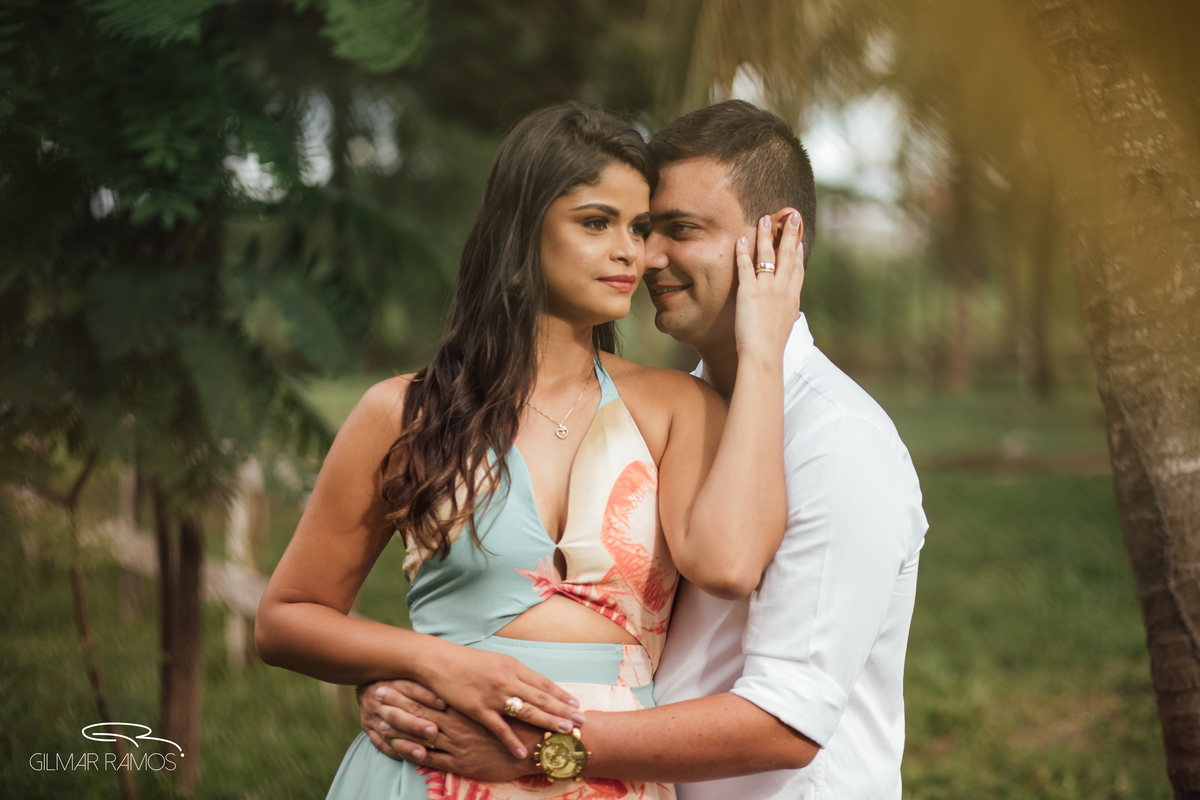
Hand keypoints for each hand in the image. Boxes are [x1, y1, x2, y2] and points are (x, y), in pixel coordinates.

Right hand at [359, 679, 443, 761]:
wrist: (368, 682)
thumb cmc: (398, 675)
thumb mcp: (407, 671)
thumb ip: (425, 675)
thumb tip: (449, 678)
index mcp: (387, 682)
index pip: (408, 688)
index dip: (426, 696)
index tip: (444, 704)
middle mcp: (377, 701)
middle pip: (397, 714)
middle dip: (415, 725)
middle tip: (434, 732)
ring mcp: (371, 717)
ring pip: (389, 733)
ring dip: (406, 744)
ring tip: (422, 753)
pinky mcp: (369, 731)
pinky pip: (382, 745)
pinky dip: (397, 751)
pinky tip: (413, 757)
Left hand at [362, 680, 538, 781]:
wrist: (537, 751)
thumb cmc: (524, 726)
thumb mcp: (505, 702)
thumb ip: (490, 690)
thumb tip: (475, 678)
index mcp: (470, 700)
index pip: (433, 690)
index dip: (409, 684)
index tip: (387, 676)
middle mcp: (460, 718)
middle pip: (421, 707)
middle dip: (396, 699)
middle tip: (372, 691)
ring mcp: (458, 739)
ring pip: (420, 731)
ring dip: (397, 724)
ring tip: (374, 716)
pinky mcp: (459, 760)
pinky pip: (428, 756)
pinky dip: (409, 752)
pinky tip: (392, 748)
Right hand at [418, 642, 585, 758]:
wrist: (439, 661)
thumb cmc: (468, 661)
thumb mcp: (496, 661)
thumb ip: (515, 674)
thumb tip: (533, 686)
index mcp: (513, 667)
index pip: (543, 683)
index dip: (561, 695)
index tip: (576, 705)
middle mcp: (507, 680)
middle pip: (541, 698)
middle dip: (563, 711)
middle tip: (581, 722)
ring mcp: (494, 696)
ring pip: (527, 711)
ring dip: (548, 723)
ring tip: (564, 733)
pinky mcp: (478, 709)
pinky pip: (499, 728)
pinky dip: (512, 741)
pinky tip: (522, 752)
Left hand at [733, 211, 805, 358]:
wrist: (764, 355)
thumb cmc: (772, 347)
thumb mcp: (786, 326)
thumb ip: (788, 313)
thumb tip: (791, 312)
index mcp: (793, 298)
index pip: (798, 269)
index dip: (799, 252)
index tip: (798, 239)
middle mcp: (782, 289)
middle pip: (788, 255)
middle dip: (789, 234)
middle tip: (792, 216)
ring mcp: (766, 289)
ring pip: (767, 256)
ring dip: (766, 235)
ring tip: (765, 219)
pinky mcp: (749, 292)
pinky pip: (745, 267)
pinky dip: (742, 252)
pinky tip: (740, 239)